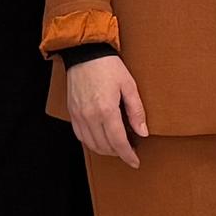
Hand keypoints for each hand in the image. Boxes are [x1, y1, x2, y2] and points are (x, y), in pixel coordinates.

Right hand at [66, 53, 147, 167]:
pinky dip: (91, 142)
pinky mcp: (72, 112)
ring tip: (117, 147)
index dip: (128, 155)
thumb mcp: (129, 85)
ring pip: (91, 144)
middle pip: (105, 146)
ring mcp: (79, 115)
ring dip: (105, 150)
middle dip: (118, 153)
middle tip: (129, 151)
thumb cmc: (108, 66)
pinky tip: (101, 139)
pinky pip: (80, 135)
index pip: (118, 142)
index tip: (135, 162)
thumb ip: (136, 111)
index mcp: (106, 110)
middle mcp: (90, 116)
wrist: (84, 53)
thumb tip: (143, 132)